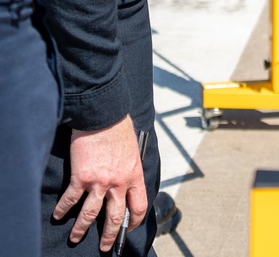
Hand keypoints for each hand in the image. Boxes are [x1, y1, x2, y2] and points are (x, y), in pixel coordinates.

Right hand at [52, 117, 146, 249]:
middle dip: (108, 235)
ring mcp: (100, 182)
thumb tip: (125, 178)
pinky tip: (58, 215)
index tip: (128, 228)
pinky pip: (71, 200)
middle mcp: (119, 182)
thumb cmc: (118, 128)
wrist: (104, 116)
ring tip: (76, 237)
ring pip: (91, 214)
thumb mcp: (133, 150)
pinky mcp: (81, 177)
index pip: (139, 205)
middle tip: (104, 246)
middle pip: (115, 217)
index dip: (134, 221)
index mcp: (134, 175)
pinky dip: (63, 210)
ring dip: (82, 228)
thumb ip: (129, 167)